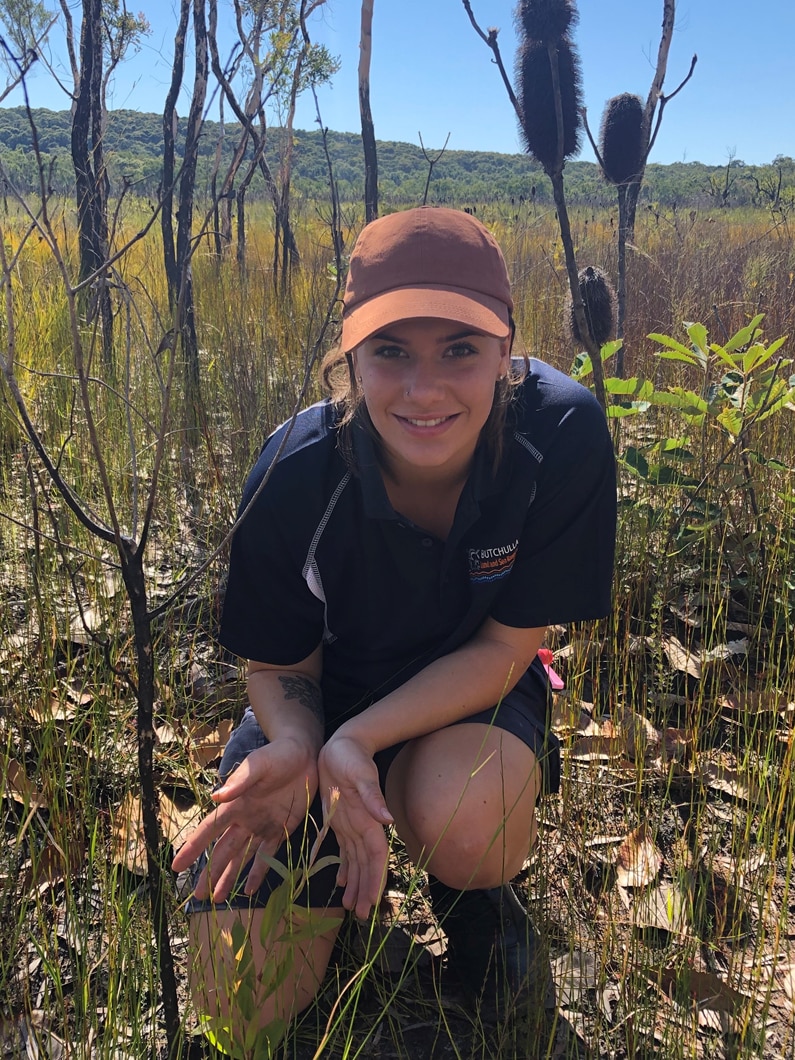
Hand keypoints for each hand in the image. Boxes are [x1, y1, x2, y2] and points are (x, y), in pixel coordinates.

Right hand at [172, 737, 318, 900]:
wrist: (304, 753)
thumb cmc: (277, 755)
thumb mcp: (258, 765)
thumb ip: (240, 781)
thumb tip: (215, 797)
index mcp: (235, 804)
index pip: (209, 829)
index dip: (193, 847)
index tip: (176, 865)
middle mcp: (245, 819)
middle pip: (223, 850)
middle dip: (210, 872)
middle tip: (197, 895)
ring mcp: (263, 826)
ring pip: (242, 857)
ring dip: (230, 877)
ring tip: (218, 899)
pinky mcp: (283, 829)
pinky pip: (268, 855)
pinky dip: (259, 872)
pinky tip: (250, 890)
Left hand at [318, 734, 393, 918]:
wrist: (344, 743)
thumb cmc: (352, 756)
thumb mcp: (361, 774)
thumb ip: (373, 797)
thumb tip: (387, 819)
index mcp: (369, 819)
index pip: (375, 856)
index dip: (374, 879)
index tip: (371, 902)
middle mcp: (362, 826)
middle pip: (366, 864)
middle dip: (365, 889)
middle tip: (361, 915)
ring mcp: (351, 825)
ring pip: (355, 861)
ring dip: (355, 883)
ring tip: (351, 906)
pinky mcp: (340, 821)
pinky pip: (344, 850)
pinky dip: (344, 867)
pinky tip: (340, 882)